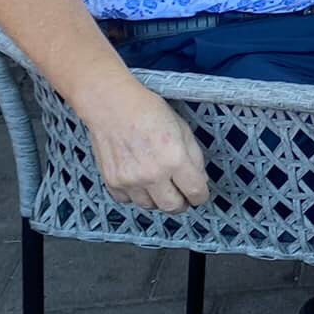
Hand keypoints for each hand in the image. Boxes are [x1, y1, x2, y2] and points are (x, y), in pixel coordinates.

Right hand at [89, 83, 210, 212]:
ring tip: (159, 183)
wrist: (112, 106)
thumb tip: (199, 180)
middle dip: (181, 203)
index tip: (199, 195)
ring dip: (158, 199)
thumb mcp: (183, 129)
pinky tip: (139, 180)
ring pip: (150, 206)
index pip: (195, 192)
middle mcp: (152, 174)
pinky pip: (128, 200)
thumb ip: (195, 158)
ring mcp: (130, 181)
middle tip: (182, 195)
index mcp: (175, 159)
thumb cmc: (149, 112)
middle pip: (173, 207)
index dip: (201, 196)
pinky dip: (136, 195)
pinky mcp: (112, 182)